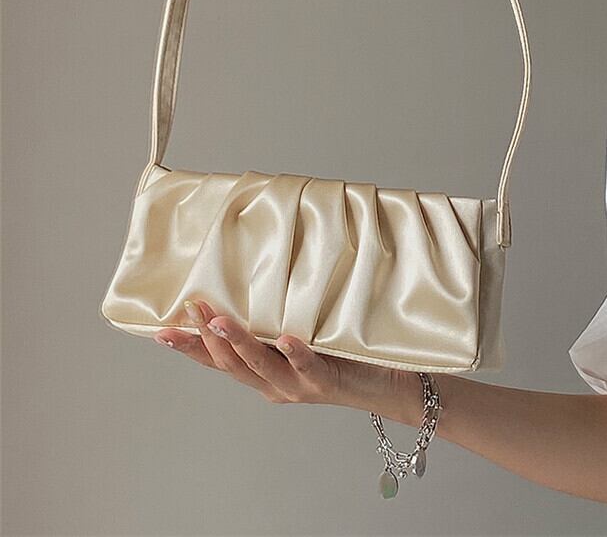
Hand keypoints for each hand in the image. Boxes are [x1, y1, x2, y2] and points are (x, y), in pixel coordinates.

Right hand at [153, 300, 422, 423]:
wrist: (388, 386)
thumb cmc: (342, 355)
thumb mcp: (301, 334)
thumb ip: (276, 319)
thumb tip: (255, 279)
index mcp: (263, 375)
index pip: (218, 362)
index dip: (189, 348)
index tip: (159, 330)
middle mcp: (275, 385)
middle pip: (231, 365)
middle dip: (206, 339)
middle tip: (189, 310)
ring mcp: (298, 386)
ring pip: (260, 366)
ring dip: (238, 343)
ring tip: (219, 320)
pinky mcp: (327, 382)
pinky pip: (307, 367)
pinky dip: (294, 353)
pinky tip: (284, 338)